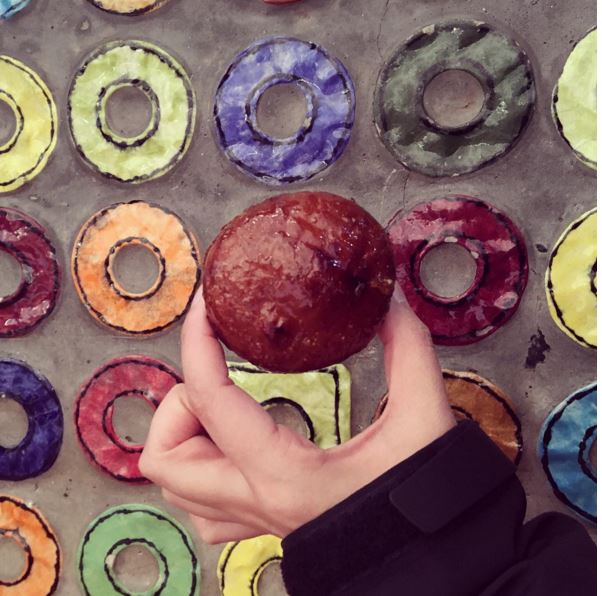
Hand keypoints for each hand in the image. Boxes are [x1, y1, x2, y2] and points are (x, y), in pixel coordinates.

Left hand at [140, 288, 455, 543]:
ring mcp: (251, 520)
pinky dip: (198, 467)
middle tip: (222, 376)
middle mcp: (255, 502)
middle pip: (164, 457)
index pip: (210, 401)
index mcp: (285, 474)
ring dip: (185, 436)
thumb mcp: (424, 418)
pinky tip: (233, 443)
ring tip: (227, 405)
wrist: (427, 557)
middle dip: (180, 404)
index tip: (205, 307)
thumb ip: (410, 351)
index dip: (196, 343)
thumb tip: (389, 300)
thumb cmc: (423, 498)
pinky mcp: (257, 525)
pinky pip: (199, 504)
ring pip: (174, 485)